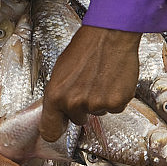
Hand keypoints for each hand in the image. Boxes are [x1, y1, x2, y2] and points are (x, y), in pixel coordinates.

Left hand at [40, 25, 140, 141]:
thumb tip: (58, 112)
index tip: (59, 128)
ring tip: (101, 78)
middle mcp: (74, 103)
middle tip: (87, 85)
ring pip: (97, 113)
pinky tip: (113, 81)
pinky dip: (115, 98)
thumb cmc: (85, 48)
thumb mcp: (60, 72)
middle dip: (81, 107)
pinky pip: (114, 108)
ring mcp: (96, 104)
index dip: (55, 130)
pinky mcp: (116, 102)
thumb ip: (58, 95)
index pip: (49, 130)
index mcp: (55, 96)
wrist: (109, 35)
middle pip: (77, 120)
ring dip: (99, 100)